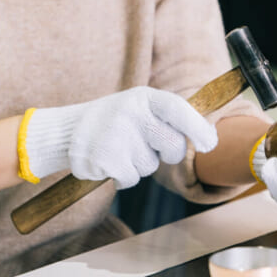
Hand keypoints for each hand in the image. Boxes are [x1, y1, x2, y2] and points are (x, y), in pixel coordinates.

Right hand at [22, 87, 217, 187]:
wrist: (66, 132)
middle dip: (169, 154)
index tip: (210, 143)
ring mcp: (117, 136)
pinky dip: (122, 176)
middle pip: (173, 147)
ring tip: (119, 148)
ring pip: (150, 166)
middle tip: (150, 146)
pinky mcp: (104, 160)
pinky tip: (108, 161)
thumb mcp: (138, 107)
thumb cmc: (114, 120)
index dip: (198, 127)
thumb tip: (208, 137)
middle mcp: (131, 113)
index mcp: (143, 98)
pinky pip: (131, 179)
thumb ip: (167, 118)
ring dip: (139, 164)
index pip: (178, 109)